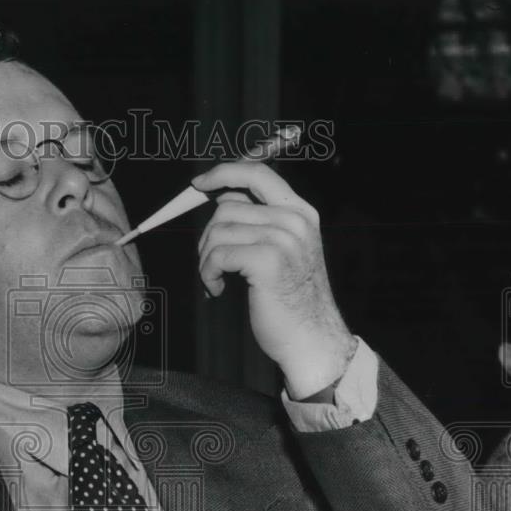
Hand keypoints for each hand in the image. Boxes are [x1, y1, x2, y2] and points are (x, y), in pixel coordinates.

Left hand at [192, 161, 356, 399]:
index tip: (199, 183)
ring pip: (218, 231)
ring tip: (217, 279)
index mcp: (301, 212)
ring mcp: (284, 238)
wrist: (311, 339)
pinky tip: (218, 289)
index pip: (257, 173)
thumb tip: (222, 200)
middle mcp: (295, 219)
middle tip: (210, 262)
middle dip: (207, 234)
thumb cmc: (291, 302)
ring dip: (206, 259)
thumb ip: (260, 223)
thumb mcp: (282, 251)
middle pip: (228, 205)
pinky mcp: (268, 260)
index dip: (223, 172)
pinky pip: (218, 254)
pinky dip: (208, 273)